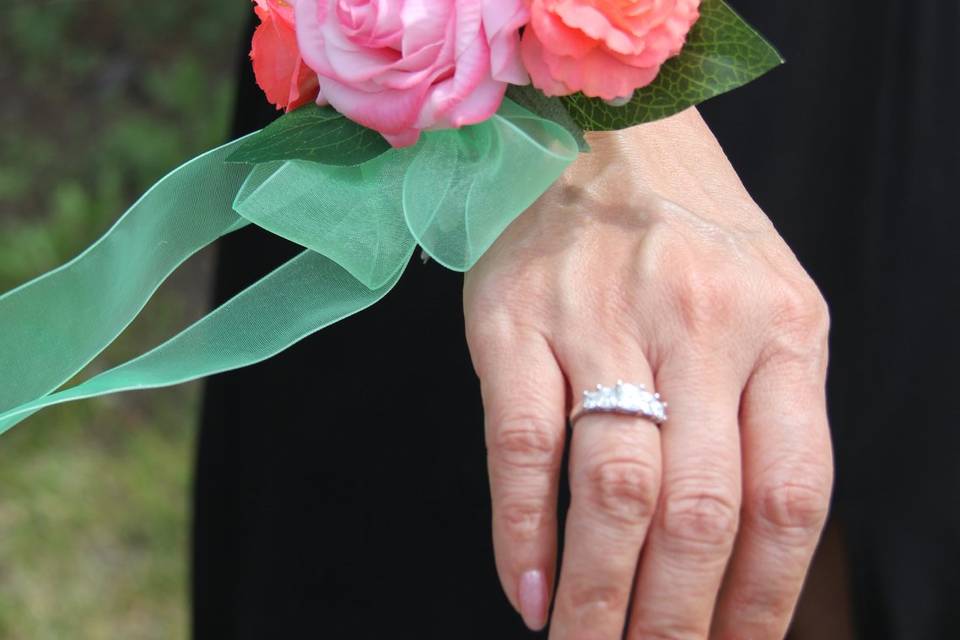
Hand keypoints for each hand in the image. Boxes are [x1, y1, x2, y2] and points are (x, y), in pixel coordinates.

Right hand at [463, 108, 832, 638]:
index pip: (788, 497)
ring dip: (599, 597)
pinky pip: (524, 446)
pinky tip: (525, 588)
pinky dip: (521, 533)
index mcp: (782, 329)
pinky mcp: (516, 320)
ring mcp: (603, 320)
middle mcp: (700, 325)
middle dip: (677, 621)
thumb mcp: (763, 302)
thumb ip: (769, 411)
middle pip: (699, 512)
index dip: (763, 598)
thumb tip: (746, 555)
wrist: (597, 133)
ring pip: (613, 491)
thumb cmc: (687, 231)